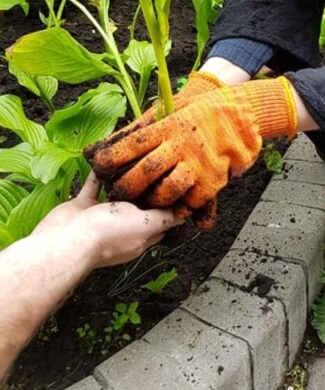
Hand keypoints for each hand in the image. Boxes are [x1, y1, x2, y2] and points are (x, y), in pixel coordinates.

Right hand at [33, 173, 182, 268]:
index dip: (170, 205)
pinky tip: (107, 158)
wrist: (65, 241)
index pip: (161, 220)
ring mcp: (101, 217)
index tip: (179, 184)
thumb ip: (164, 219)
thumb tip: (185, 216)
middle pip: (139, 204)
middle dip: (147, 187)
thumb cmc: (107, 235)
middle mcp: (122, 226)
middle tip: (159, 163)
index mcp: (140, 235)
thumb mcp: (145, 225)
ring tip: (135, 157)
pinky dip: (99, 174)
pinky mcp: (84, 207)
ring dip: (124, 178)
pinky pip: (94, 186)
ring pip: (116, 194)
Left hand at [84, 78, 297, 228]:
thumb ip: (145, 127)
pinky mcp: (212, 180)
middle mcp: (180, 146)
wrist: (240, 114)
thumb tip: (115, 140)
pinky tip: (172, 210)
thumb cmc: (199, 110)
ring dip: (153, 200)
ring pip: (167, 190)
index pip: (132, 144)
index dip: (112, 157)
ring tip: (144, 204)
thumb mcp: (171, 111)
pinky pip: (191, 201)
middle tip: (116, 194)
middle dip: (127, 187)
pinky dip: (181, 208)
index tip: (96, 165)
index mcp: (168, 128)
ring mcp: (197, 164)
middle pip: (146, 171)